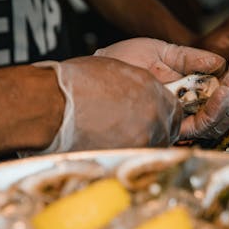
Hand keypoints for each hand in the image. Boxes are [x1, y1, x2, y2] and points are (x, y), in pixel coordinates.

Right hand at [31, 58, 181, 151]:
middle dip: (158, 129)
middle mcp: (152, 117)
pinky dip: (128, 153)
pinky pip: (136, 157)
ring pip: (154, 146)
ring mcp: (141, 140)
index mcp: (152, 92)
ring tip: (121, 136)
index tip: (156, 115)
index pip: (175, 109)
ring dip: (144, 143)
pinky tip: (112, 145)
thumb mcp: (116, 71)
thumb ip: (140, 85)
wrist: (52, 106)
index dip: (165, 112)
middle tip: (138, 128)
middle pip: (168, 130)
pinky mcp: (126, 157)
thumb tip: (147, 95)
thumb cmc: (76, 84)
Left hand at [96, 38, 228, 139]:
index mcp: (185, 94)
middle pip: (228, 106)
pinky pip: (204, 123)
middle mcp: (185, 111)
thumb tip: (219, 62)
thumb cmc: (119, 63)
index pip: (222, 91)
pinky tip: (227, 87)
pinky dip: (219, 106)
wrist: (94, 72)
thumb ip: (191, 58)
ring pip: (222, 116)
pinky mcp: (173, 127)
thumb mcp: (161, 51)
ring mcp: (180, 120)